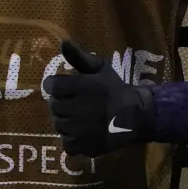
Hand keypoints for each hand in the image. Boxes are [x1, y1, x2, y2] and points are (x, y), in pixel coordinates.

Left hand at [43, 39, 155, 156]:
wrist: (136, 115)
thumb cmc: (115, 89)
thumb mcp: (100, 67)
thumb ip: (79, 56)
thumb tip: (63, 41)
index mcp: (79, 86)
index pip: (51, 86)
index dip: (58, 86)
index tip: (68, 88)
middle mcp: (76, 108)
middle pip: (53, 106)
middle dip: (62, 103)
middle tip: (76, 103)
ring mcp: (79, 130)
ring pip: (58, 124)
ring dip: (66, 121)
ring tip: (80, 117)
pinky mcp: (84, 146)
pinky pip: (67, 143)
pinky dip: (72, 139)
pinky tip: (83, 132)